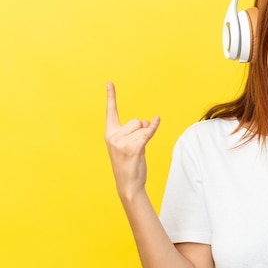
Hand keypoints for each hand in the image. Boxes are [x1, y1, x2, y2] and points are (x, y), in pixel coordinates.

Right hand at [104, 82, 159, 199]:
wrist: (128, 184)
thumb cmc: (128, 164)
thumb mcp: (127, 145)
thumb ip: (135, 131)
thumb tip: (149, 122)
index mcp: (110, 134)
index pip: (111, 112)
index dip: (111, 97)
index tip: (110, 83)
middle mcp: (114, 136)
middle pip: (136, 121)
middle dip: (141, 130)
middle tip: (136, 147)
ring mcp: (123, 142)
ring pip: (143, 128)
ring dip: (145, 138)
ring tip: (138, 152)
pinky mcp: (135, 148)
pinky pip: (148, 133)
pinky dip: (154, 126)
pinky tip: (158, 120)